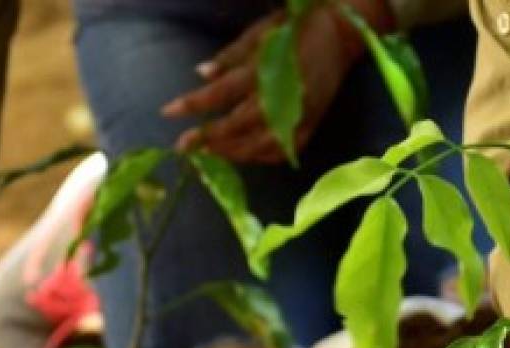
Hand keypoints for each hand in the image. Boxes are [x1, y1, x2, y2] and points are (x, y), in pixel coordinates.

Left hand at [160, 5, 369, 163]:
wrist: (342, 36)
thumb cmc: (297, 28)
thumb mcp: (260, 34)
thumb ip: (231, 57)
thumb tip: (201, 75)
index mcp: (265, 71)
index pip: (222, 94)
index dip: (194, 106)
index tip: (168, 114)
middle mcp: (281, 98)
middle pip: (238, 127)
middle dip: (209, 138)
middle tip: (184, 146)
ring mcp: (299, 116)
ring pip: (260, 146)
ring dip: (232, 152)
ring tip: (211, 152)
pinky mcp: (312, 126)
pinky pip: (283, 151)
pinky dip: (261, 157)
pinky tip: (244, 155)